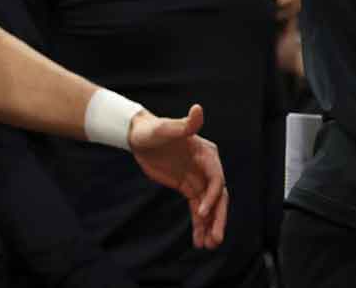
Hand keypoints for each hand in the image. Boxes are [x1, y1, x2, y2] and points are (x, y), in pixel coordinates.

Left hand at [128, 105, 227, 249]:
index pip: (216, 179)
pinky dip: (199, 224)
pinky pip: (197, 208)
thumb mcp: (165, 128)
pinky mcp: (188, 186)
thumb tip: (197, 109)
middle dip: (218, 218)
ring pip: (210, 206)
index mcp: (207, 154)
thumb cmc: (151, 129)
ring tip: (208, 245)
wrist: (137, 136)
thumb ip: (184, 124)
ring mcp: (198, 178)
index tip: (201, 213)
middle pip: (218, 196)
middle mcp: (206, 167)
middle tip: (216, 238)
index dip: (212, 197)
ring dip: (211, 226)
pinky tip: (198, 240)